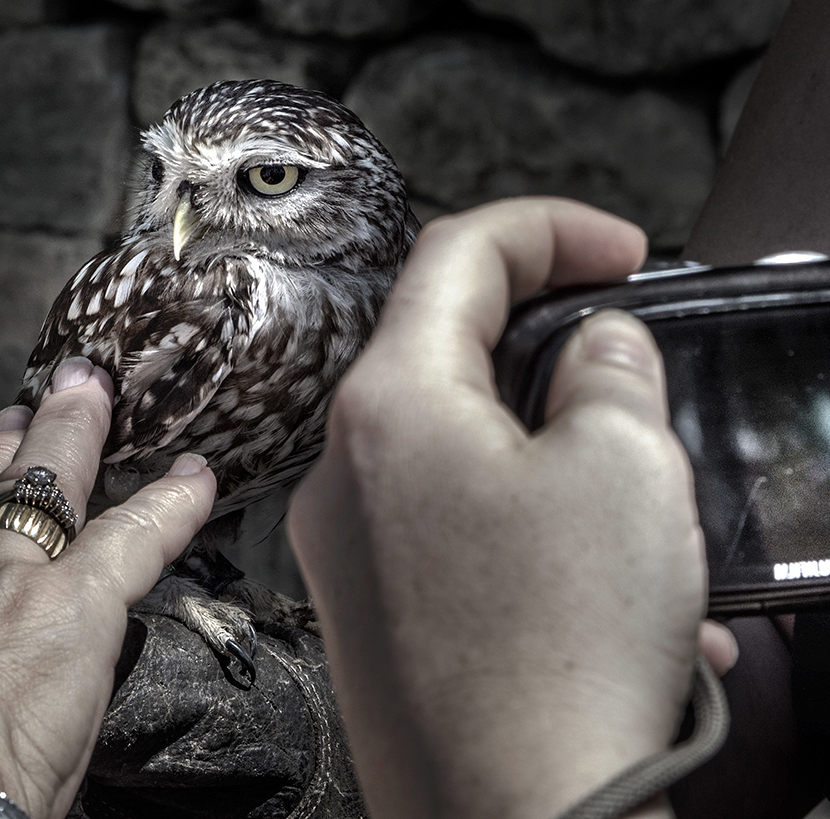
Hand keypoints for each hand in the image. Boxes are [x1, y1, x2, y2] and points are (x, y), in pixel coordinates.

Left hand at [289, 198, 714, 818]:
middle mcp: (340, 468)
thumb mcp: (625, 467)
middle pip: (444, 353)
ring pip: (460, 454)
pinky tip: (615, 594)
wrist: (518, 817)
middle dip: (552, 346)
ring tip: (648, 510)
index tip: (625, 248)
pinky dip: (534, 536)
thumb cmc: (562, 651)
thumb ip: (608, 371)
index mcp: (387, 403)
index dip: (552, 229)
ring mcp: (343, 546)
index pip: (455, 256)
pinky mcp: (366, 614)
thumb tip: (593, 344)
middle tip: (633, 360)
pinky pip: (452, 536)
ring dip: (559, 461)